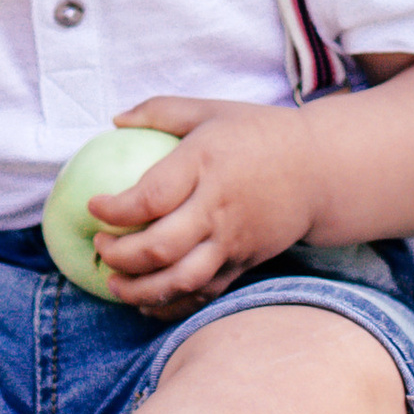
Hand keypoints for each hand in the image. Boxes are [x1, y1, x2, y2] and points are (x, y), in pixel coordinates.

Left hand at [85, 95, 317, 312]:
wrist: (319, 169)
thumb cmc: (258, 133)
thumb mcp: (209, 109)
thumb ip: (160, 111)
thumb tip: (115, 120)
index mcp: (205, 163)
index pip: (151, 196)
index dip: (115, 209)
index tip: (94, 207)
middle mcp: (218, 206)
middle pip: (161, 247)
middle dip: (120, 256)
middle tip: (99, 247)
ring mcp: (234, 240)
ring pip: (182, 280)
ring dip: (141, 290)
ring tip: (115, 284)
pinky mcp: (245, 263)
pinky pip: (205, 293)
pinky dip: (174, 304)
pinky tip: (149, 301)